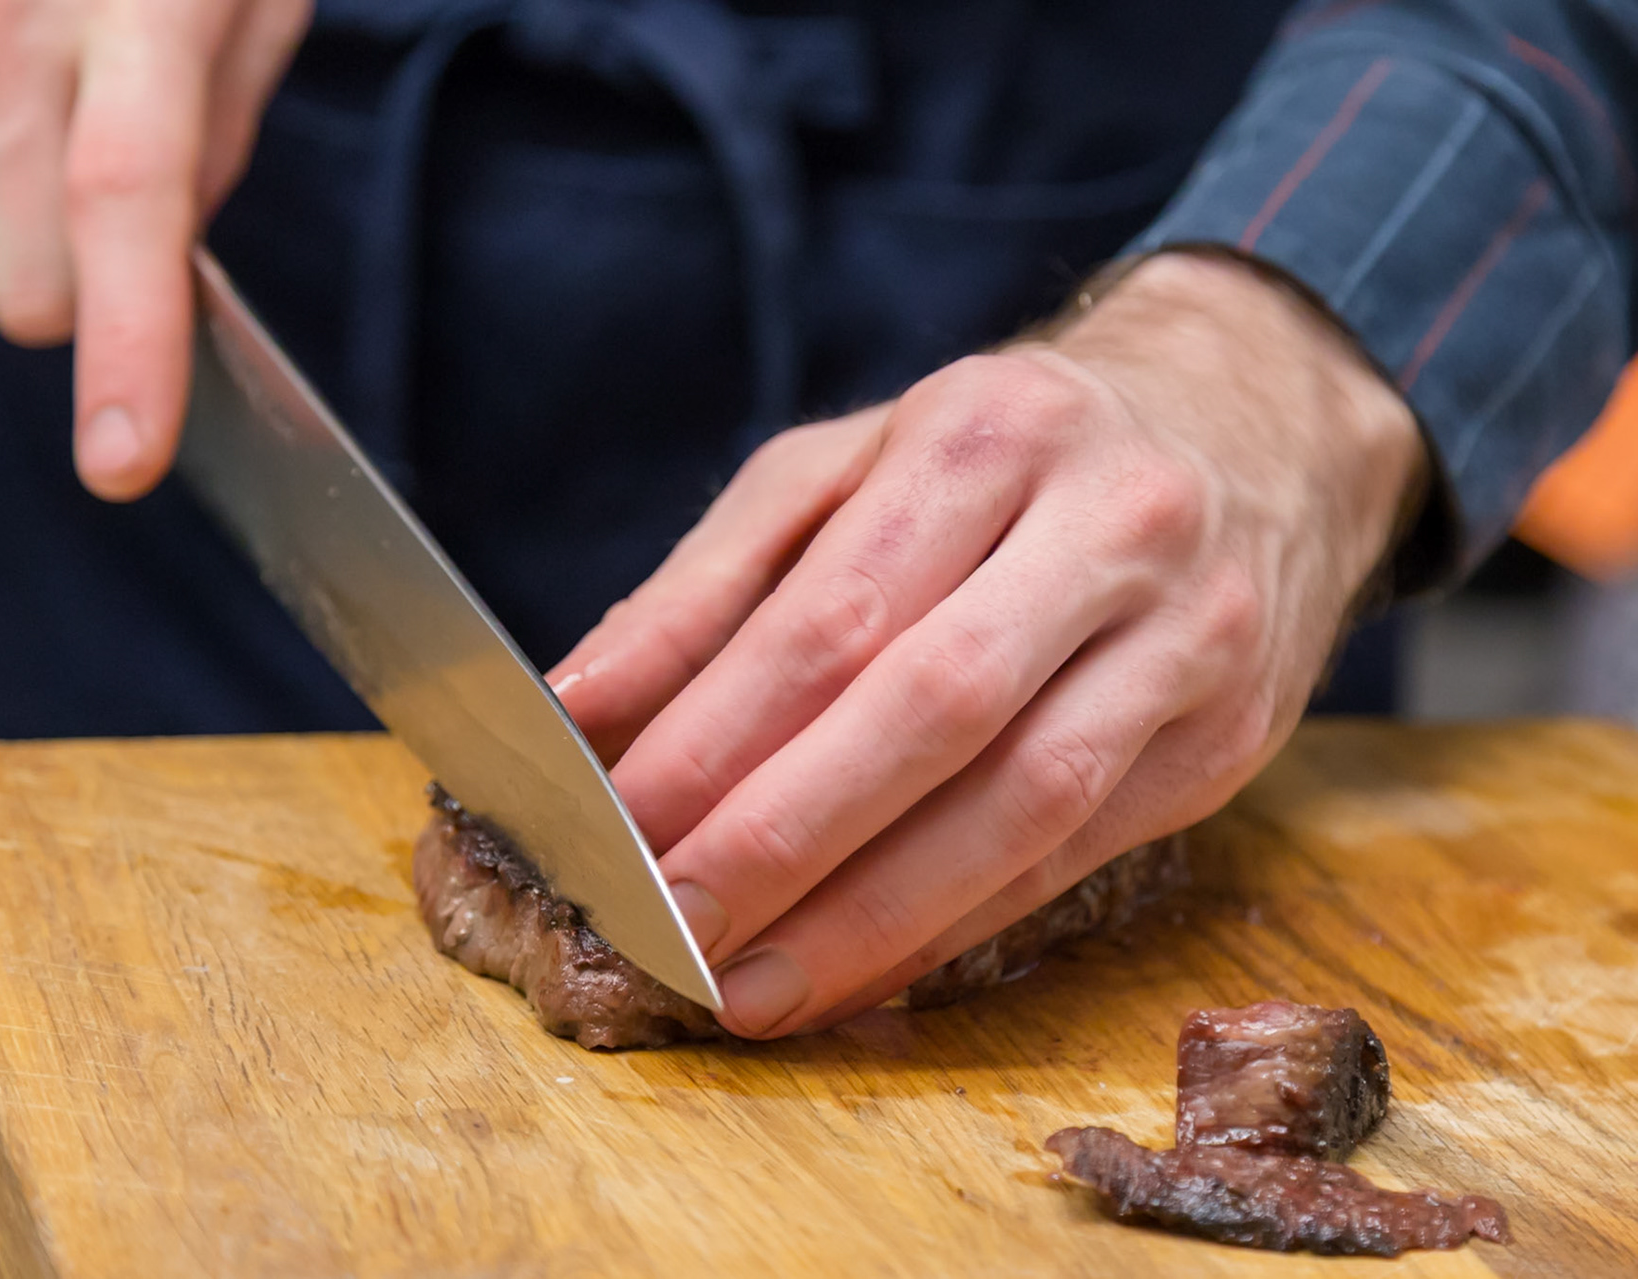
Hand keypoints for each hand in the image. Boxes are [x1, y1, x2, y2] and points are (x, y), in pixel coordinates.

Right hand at [0, 0, 310, 498]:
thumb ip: (218, 135)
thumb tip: (172, 255)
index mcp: (134, 16)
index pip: (126, 212)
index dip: (127, 350)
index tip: (124, 456)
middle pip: (31, 290)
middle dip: (91, 293)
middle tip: (132, 188)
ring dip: (30, 222)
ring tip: (68, 99)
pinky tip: (4, 72)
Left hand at [550, 252, 1424, 1037]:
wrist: (1257, 428)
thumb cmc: (1009, 453)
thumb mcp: (847, 466)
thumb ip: (710, 583)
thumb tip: (582, 706)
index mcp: (988, 435)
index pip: (837, 612)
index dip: (718, 736)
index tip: (617, 829)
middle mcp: (1109, 526)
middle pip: (934, 707)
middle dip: (785, 836)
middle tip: (669, 926)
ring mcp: (1190, 638)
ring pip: (1022, 801)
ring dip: (871, 916)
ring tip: (749, 985)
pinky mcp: (1228, 740)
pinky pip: (1075, 854)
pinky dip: (953, 923)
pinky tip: (858, 970)